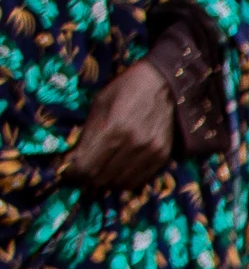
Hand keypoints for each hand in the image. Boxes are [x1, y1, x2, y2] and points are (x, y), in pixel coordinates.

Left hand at [61, 60, 172, 192]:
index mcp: (111, 129)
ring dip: (103, 181)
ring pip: (118, 183)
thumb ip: (87, 134)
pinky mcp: (162, 157)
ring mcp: (149, 153)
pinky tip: (116, 171)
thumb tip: (72, 160)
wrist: (163, 85)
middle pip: (100, 178)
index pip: (85, 167)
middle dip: (84, 179)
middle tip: (78, 173)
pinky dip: (123, 181)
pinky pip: (137, 181)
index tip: (65, 172)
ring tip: (97, 172)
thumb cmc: (123, 91)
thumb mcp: (98, 106)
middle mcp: (132, 145)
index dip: (71, 174)